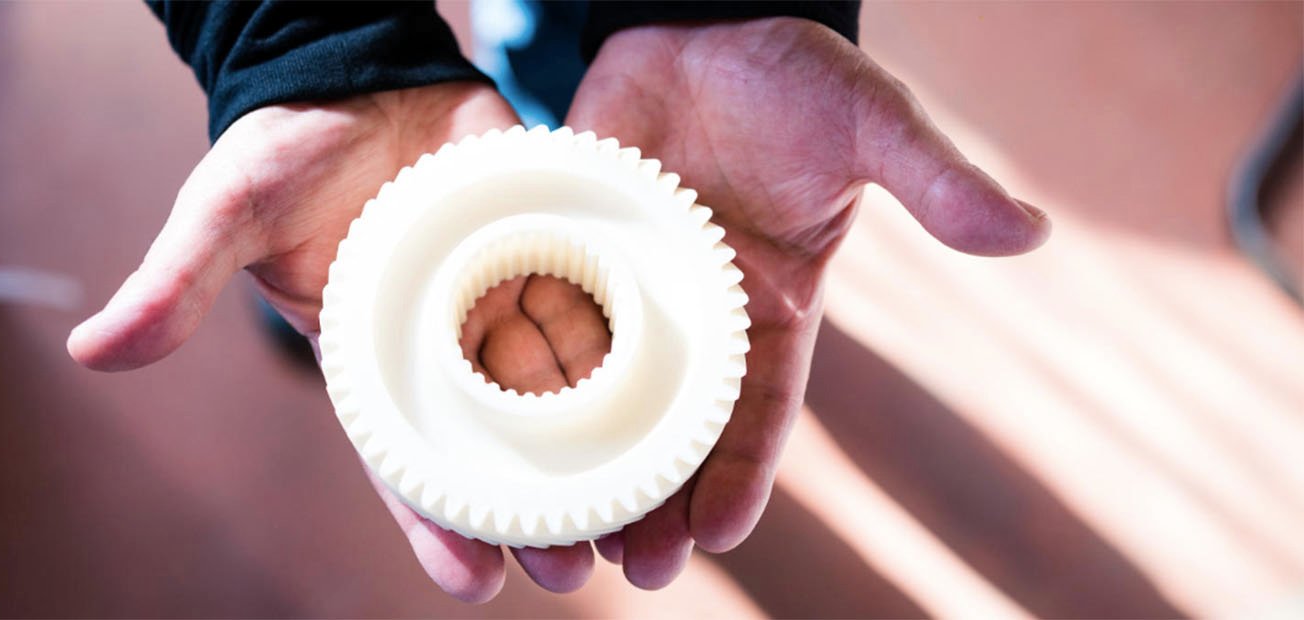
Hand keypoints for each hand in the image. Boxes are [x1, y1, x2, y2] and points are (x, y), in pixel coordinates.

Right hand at [67, 82, 609, 601]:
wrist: (359, 66)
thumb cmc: (288, 146)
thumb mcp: (231, 209)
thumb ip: (180, 281)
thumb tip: (94, 350)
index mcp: (375, 361)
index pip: (406, 465)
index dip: (434, 527)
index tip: (471, 585)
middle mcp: (447, 344)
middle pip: (497, 450)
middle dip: (531, 515)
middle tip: (574, 569)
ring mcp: (503, 299)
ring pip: (561, 398)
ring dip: (597, 460)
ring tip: (637, 524)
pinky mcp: (549, 250)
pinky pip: (596, 310)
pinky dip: (629, 357)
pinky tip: (669, 409)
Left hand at [563, 17, 1050, 587]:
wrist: (703, 13)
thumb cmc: (795, 71)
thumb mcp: (870, 124)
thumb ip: (934, 182)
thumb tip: (1029, 233)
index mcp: (770, 308)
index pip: (760, 414)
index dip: (739, 477)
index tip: (713, 536)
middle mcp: (698, 316)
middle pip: (676, 432)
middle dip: (657, 503)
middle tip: (631, 569)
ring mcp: (630, 287)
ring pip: (602, 398)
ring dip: (586, 468)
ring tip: (560, 539)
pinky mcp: (571, 250)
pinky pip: (542, 325)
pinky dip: (522, 380)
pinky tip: (496, 434)